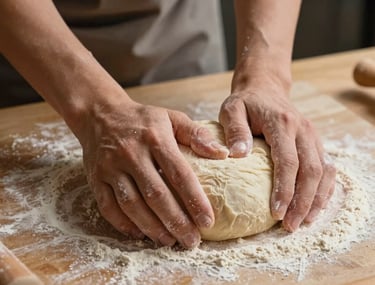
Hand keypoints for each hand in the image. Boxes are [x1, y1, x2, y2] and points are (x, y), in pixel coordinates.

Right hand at [76, 97, 227, 247]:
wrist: (100, 113)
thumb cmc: (143, 119)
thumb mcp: (172, 118)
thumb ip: (197, 135)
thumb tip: (223, 154)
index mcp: (155, 138)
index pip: (179, 174)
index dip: (194, 200)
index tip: (207, 221)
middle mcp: (132, 153)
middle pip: (156, 194)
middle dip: (176, 222)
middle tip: (191, 241)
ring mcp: (110, 167)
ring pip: (131, 204)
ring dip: (151, 227)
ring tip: (169, 241)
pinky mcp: (95, 178)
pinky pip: (108, 206)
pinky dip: (123, 224)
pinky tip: (140, 234)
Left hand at [219, 70, 335, 231]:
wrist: (264, 88)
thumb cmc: (245, 102)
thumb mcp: (232, 110)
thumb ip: (235, 130)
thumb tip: (236, 155)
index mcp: (282, 123)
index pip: (288, 161)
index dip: (285, 189)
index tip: (277, 213)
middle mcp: (303, 130)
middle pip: (311, 171)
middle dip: (303, 201)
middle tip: (290, 226)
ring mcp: (312, 136)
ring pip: (324, 171)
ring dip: (316, 199)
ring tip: (304, 222)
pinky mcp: (314, 142)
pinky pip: (327, 167)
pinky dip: (324, 188)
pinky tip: (314, 205)